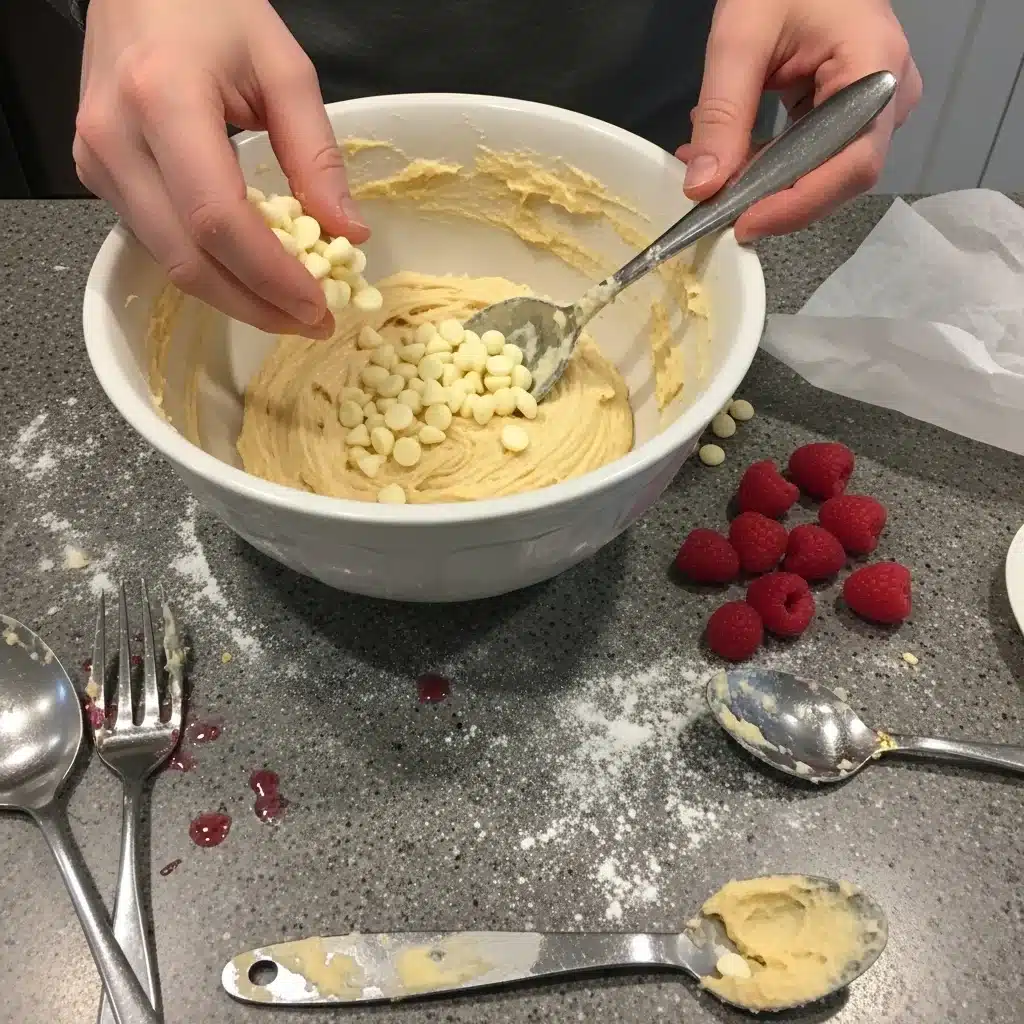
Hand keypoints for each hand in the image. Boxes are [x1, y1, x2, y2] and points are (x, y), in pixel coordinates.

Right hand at [74, 0, 368, 337]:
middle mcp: (116, 139)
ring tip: (290, 307)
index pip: (218, 219)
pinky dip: (210, 269)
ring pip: (170, 262)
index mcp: (163, 100)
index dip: (270, 276)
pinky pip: (158, 242)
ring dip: (236, 296)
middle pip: (189, 258)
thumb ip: (317, 154)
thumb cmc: (210, 7)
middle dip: (257, 305)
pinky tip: (252, 275)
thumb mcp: (283, 68)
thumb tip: (348, 234)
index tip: (317, 305)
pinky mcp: (96, 174)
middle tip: (312, 323)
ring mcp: (97, 161)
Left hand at [676, 0, 920, 240]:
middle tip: (715, 206)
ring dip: (763, 184)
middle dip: (773, 199)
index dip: (799, 204)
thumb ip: (723, 114)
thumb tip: (702, 188)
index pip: (852, 163)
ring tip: (710, 173)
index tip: (745, 222)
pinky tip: (727, 158)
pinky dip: (767, 165)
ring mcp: (876, 108)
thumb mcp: (741, 39)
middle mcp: (890, 97)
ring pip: (822, 173)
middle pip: (838, 177)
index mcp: (876, 68)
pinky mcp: (852, 114)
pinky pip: (813, 156)